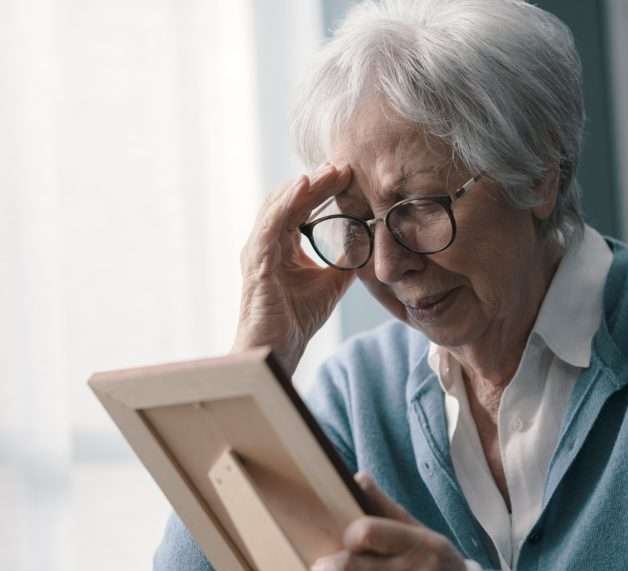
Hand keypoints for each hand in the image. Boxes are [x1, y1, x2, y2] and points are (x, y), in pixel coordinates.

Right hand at [232, 163, 355, 375]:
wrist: (276, 350)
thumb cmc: (295, 321)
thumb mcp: (330, 284)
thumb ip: (345, 261)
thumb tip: (370, 244)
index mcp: (281, 245)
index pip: (301, 206)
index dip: (323, 188)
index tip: (349, 173)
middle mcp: (266, 242)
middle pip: (290, 199)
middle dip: (317, 179)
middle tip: (345, 164)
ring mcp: (258, 249)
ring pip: (280, 204)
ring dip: (306, 185)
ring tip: (331, 169)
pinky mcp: (257, 261)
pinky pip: (271, 222)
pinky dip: (287, 201)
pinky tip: (305, 184)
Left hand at [310, 473, 467, 570]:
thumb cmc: (438, 568)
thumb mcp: (421, 535)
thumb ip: (387, 509)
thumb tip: (358, 478)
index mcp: (422, 545)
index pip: (368, 532)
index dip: (350, 536)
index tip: (344, 540)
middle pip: (353, 567)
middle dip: (328, 568)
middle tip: (318, 568)